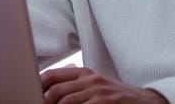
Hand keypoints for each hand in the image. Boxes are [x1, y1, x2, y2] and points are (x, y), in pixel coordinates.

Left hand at [41, 67, 166, 103]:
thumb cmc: (117, 97)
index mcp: (85, 74)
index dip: (37, 85)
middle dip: (43, 102)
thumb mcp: (96, 86)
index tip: (29, 93)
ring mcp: (98, 92)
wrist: (145, 102)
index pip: (53, 76)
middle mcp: (90, 80)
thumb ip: (76, 85)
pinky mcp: (105, 103)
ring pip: (65, 102)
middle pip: (56, 90)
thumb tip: (49, 86)